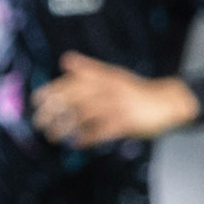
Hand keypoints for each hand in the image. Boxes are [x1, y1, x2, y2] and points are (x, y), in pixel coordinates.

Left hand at [32, 52, 199, 147]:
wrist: (168, 102)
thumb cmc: (136, 90)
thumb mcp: (113, 75)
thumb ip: (89, 69)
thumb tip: (65, 59)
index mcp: (104, 76)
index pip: (72, 82)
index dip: (51, 91)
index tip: (35, 101)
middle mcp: (108, 88)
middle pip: (74, 98)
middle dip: (53, 111)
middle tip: (38, 122)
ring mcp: (118, 105)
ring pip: (84, 116)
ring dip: (65, 127)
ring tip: (51, 136)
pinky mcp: (127, 122)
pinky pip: (101, 131)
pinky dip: (86, 138)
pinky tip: (75, 144)